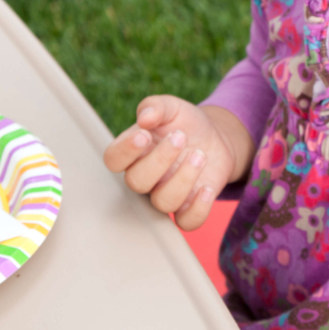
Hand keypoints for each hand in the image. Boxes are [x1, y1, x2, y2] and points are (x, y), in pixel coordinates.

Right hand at [103, 96, 240, 230]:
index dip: (125, 151)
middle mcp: (146, 177)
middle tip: (180, 137)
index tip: (144, 135)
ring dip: (183, 179)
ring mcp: (166, 193)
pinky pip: (187, 222)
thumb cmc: (185, 123)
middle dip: (160, 159)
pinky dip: (198, 209)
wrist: (215, 137)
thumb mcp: (172, 108)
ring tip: (200, 154)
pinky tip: (207, 187)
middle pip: (137, 182)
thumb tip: (145, 117)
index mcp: (134, 151)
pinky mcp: (189, 207)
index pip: (113, 159)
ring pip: (163, 202)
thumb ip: (156, 107)